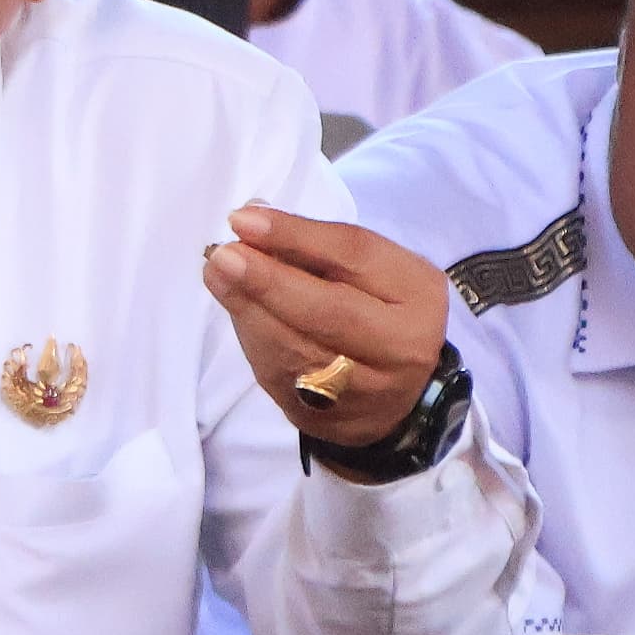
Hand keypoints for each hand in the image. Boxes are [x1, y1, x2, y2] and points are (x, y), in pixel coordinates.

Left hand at [202, 205, 445, 450]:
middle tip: (224, 256)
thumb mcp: (368, 266)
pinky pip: (281, 374)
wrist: (393, 391)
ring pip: (299, 348)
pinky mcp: (329, 416)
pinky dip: (251, 337)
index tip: (244, 219)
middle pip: (331, 311)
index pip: (354, 255)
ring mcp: (368, 388)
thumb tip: (250, 218)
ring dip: (249, 309)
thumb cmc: (375, 307)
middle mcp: (402, 346)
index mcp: (418, 293)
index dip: (296, 235)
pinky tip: (233, 308)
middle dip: (269, 281)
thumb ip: (314, 243)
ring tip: (217, 274)